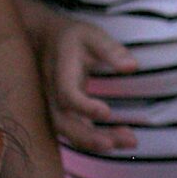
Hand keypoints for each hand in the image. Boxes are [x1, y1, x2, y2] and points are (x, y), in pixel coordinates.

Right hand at [38, 14, 140, 153]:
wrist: (44, 40)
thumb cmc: (72, 37)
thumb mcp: (92, 35)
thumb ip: (111, 50)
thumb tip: (132, 67)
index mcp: (60, 73)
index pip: (67, 95)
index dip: (83, 107)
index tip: (106, 112)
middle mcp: (53, 94)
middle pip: (65, 123)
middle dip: (91, 137)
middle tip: (122, 142)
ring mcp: (54, 106)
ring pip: (70, 133)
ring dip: (98, 143)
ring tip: (130, 142)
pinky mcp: (62, 114)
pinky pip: (74, 133)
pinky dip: (95, 141)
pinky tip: (120, 140)